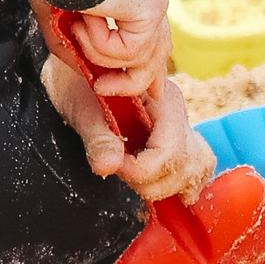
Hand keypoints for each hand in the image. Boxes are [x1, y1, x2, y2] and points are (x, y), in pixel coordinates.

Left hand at [43, 54, 213, 202]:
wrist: (74, 77)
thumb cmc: (76, 86)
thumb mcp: (82, 110)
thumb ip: (98, 139)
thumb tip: (107, 167)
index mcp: (164, 101)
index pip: (170, 150)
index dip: (142, 168)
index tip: (115, 166)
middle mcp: (178, 116)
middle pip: (183, 167)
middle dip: (149, 181)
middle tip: (118, 168)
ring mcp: (180, 131)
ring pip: (189, 174)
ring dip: (158, 186)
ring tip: (129, 173)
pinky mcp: (175, 146)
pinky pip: (189, 174)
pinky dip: (170, 185)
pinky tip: (148, 181)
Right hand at [61, 0, 174, 86]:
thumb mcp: (68, 20)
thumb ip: (85, 49)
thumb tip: (96, 80)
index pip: (156, 34)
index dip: (153, 65)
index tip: (152, 91)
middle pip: (158, 50)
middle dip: (137, 80)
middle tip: (105, 89)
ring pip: (139, 57)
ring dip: (98, 51)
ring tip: (78, 28)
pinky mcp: (152, 9)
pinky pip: (129, 51)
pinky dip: (100, 42)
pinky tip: (88, 17)